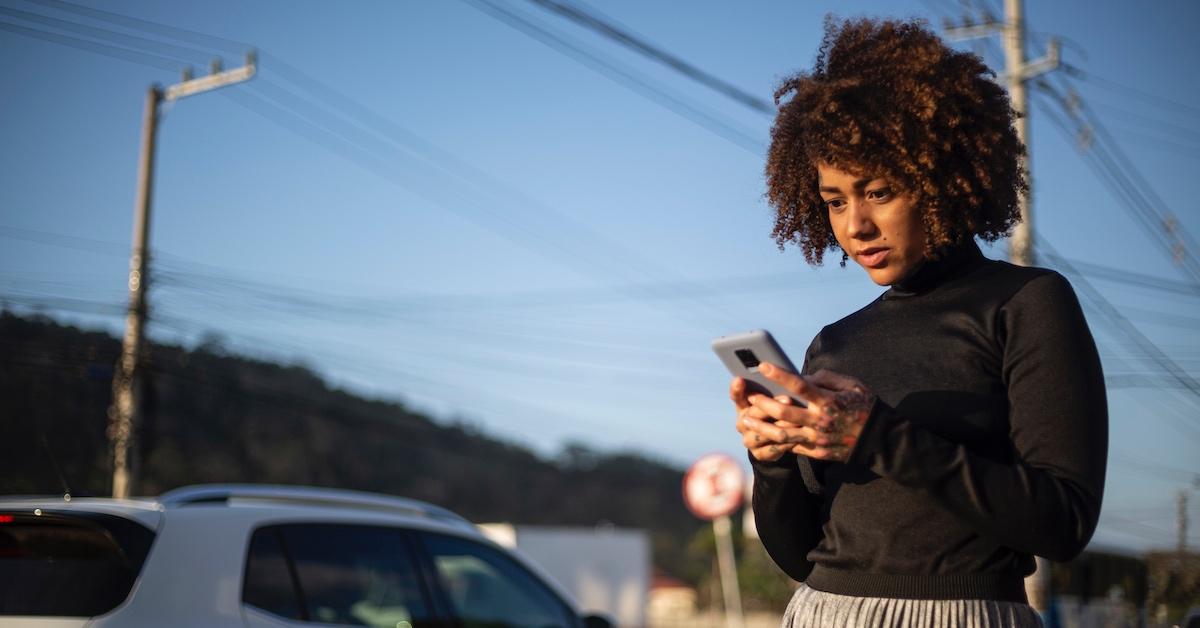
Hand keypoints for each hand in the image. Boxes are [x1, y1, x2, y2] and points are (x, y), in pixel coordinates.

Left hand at [742, 364, 875, 461]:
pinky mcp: (817, 452)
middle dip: (763, 403)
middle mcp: (820, 421)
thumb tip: (803, 377)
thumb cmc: (865, 406)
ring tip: (746, 420)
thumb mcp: (852, 385)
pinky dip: (777, 439)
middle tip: (750, 397)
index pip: (799, 386)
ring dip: (761, 426)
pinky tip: (764, 433)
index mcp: (829, 401)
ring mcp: (817, 439)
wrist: (879, 440)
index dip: (779, 375)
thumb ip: (826, 378)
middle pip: (784, 412)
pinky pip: (792, 446)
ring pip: (782, 434)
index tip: (762, 366)